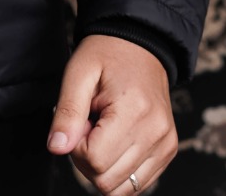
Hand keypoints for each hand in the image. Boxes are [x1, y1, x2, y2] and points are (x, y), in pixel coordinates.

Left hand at [46, 35, 177, 192]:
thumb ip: (67, 112)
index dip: (76, 145)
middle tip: (89, 125)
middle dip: (87, 159)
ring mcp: (166, 145)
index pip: (95, 160)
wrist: (140, 44)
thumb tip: (56, 148)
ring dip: (103, 166)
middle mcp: (156, 133)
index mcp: (134, 111)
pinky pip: (137, 184)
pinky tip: (116, 141)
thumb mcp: (78, 72)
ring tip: (103, 132)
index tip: (79, 120)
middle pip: (107, 180)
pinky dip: (119, 170)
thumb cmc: (107, 54)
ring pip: (122, 189)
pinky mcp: (168, 152)